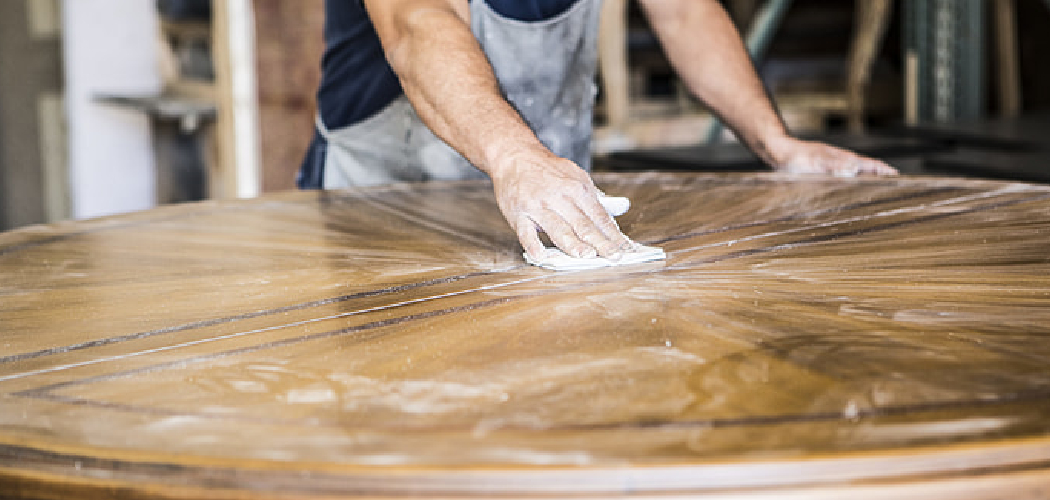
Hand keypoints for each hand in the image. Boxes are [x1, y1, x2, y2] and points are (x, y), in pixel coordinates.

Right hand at [489, 145, 632, 261]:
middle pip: (583, 224)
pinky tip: (541, 256)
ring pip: (558, 229)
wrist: (515, 155)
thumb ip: (597, 196)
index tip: (626, 250)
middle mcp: (560, 197)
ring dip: (573, 244)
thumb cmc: (547, 170)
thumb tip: (622, 207)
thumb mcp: (576, 176)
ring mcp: (538, 206)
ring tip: (587, 256)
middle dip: (600, 242)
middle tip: (614, 257)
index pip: (600, 216)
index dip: (613, 235)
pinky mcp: (518, 214)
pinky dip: (533, 245)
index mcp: (577, 188)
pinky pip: (526, 233)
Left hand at [765, 136, 897, 176]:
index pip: (869, 164)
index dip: (883, 171)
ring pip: (855, 172)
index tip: (898, 176)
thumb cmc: (795, 157)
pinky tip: (850, 189)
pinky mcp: (822, 169)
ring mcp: (832, 164)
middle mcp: (840, 160)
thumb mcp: (815, 161)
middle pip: (865, 168)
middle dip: (881, 175)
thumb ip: (834, 165)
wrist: (778, 151)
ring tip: (878, 189)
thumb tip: (855, 168)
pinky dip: (853, 181)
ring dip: (868, 179)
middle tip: (895, 185)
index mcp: (842, 158)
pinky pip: (843, 176)